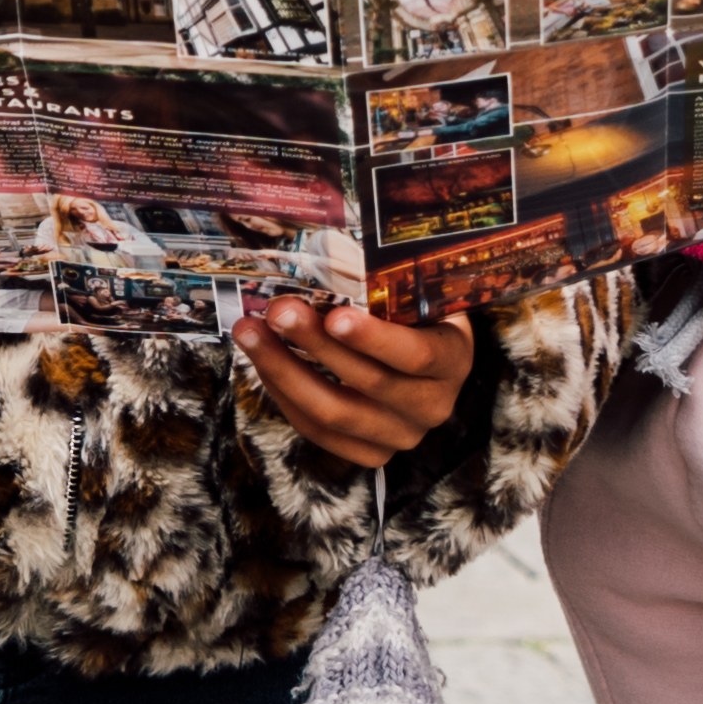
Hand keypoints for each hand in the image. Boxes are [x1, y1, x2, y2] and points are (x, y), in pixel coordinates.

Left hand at [236, 297, 471, 466]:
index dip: (374, 339)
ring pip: (334, 412)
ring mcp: (401, 435)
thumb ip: (385, 279)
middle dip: (315, 345)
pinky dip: (285, 395)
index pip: (416, 355)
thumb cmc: (412, 310)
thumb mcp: (413, 290)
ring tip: (250, 332)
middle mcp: (433, 405)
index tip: (336, 315)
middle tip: (277, 311)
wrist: (426, 355)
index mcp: (452, 358)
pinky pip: (318, 430)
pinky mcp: (370, 452)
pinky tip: (261, 362)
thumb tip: (330, 251)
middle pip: (368, 382)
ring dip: (284, 370)